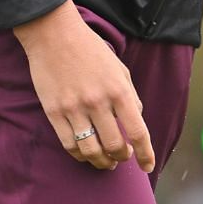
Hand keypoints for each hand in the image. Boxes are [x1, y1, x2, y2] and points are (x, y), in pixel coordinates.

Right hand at [13, 1, 154, 172]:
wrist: (55, 37)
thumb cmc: (91, 50)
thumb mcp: (120, 69)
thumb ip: (130, 96)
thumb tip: (136, 120)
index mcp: (119, 91)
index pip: (137, 131)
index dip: (145, 153)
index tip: (148, 166)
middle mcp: (98, 103)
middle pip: (113, 146)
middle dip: (121, 158)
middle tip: (123, 159)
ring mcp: (74, 109)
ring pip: (90, 150)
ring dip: (100, 161)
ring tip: (106, 162)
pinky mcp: (54, 113)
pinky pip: (68, 144)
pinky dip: (79, 155)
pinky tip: (85, 155)